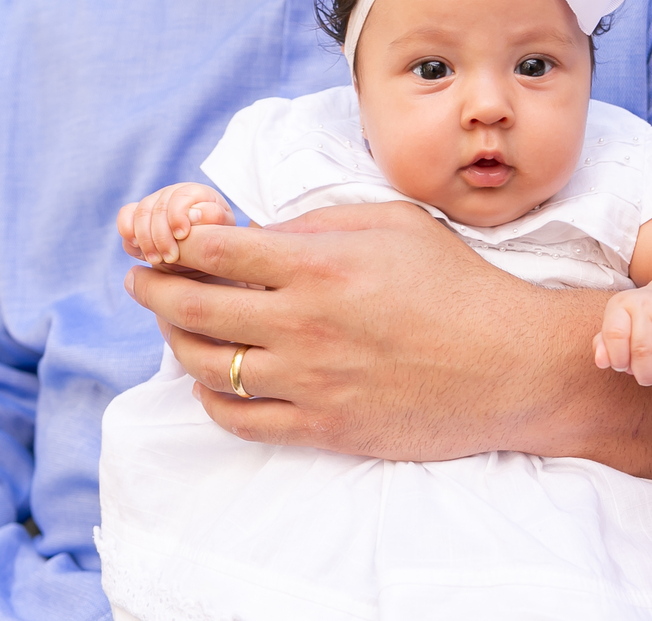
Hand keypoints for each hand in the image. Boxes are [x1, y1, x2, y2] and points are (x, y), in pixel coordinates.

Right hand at [117, 182, 233, 268]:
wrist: (204, 253)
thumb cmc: (216, 238)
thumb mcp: (222, 231)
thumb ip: (214, 219)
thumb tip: (195, 212)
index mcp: (197, 193)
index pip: (182, 196)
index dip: (178, 215)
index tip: (182, 236)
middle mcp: (173, 193)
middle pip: (158, 207)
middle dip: (161, 235)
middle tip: (170, 258)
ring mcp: (155, 202)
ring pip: (141, 212)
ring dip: (145, 238)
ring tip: (156, 259)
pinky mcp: (139, 215)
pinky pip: (126, 214)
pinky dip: (127, 229)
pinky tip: (135, 245)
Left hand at [125, 201, 651, 489]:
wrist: (509, 366)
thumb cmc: (458, 285)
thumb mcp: (395, 225)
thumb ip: (320, 224)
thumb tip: (260, 232)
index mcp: (317, 265)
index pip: (213, 251)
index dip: (175, 243)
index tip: (163, 241)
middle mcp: (302, 324)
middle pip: (194, 308)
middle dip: (154, 290)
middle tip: (142, 281)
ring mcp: (309, 381)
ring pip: (208, 365)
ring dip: (176, 341)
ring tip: (173, 327)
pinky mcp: (322, 426)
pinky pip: (239, 418)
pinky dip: (211, 398)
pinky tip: (212, 380)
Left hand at [593, 281, 651, 386]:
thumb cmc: (642, 324)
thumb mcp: (620, 329)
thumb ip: (606, 346)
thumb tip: (601, 362)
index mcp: (621, 304)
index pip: (614, 335)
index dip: (618, 359)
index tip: (624, 366)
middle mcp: (645, 301)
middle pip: (641, 350)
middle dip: (644, 374)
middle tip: (648, 379)